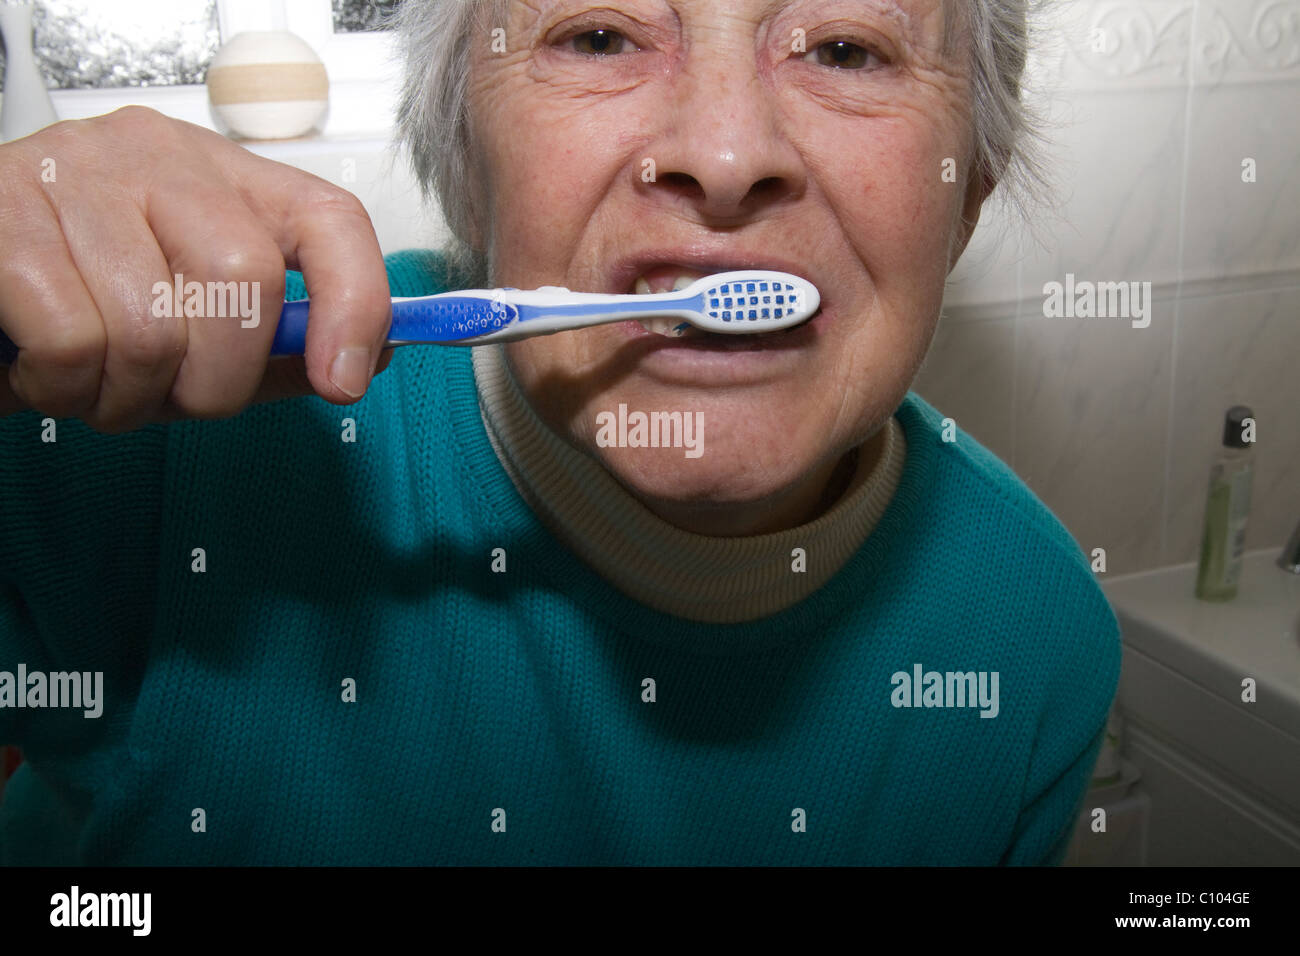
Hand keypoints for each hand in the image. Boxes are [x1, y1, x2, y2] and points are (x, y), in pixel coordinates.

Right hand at [0, 106, 393, 431]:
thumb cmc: (87, 298)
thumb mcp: (195, 320)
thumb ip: (277, 343)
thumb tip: (363, 363)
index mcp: (224, 179)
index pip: (329, 219)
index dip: (357, 303)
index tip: (343, 381)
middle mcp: (158, 158)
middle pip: (247, 280)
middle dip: (215, 382)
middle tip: (167, 396)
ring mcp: (77, 174)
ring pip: (154, 327)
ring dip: (125, 395)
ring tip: (94, 380)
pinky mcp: (2, 212)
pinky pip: (72, 340)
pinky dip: (61, 386)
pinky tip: (42, 367)